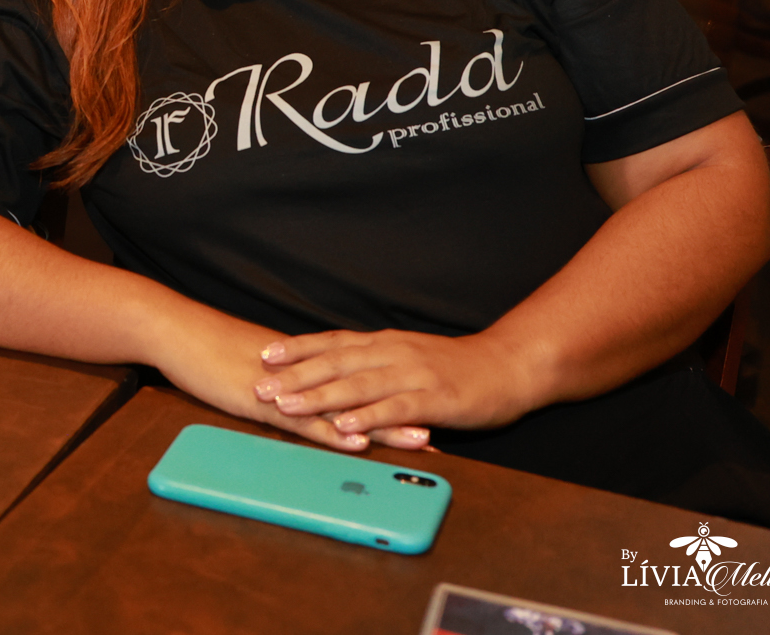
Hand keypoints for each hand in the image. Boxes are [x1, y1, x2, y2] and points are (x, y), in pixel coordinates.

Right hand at [144, 305, 432, 454]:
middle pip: (363, 392)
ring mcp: (285, 387)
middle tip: (444, 426)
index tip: (428, 406)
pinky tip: (357, 443)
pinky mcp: (262, 400)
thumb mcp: (253, 369)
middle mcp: (304, 373)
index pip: (360, 379)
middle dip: (403, 409)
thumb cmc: (207, 349)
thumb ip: (282, 381)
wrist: (175, 330)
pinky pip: (303, 420)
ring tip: (421, 440)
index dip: (394, 393)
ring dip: (382, 424)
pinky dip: (331, 432)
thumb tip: (302, 396)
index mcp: (305, 364)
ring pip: (343, 407)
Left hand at [254, 329, 541, 436]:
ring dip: (320, 396)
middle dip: (295, 374)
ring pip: (357, 384)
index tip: (265, 354)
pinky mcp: (432, 398)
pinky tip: (343, 426)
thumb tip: (342, 371)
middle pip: (335, 362)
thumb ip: (378, 363)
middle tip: (259, 384)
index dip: (298, 349)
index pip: (333, 342)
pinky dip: (366, 417)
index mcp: (386, 344)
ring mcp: (412, 375)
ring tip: (287, 405)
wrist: (510, 366)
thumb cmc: (458, 366)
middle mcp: (393, 354)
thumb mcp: (411, 356)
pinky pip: (393, 408)